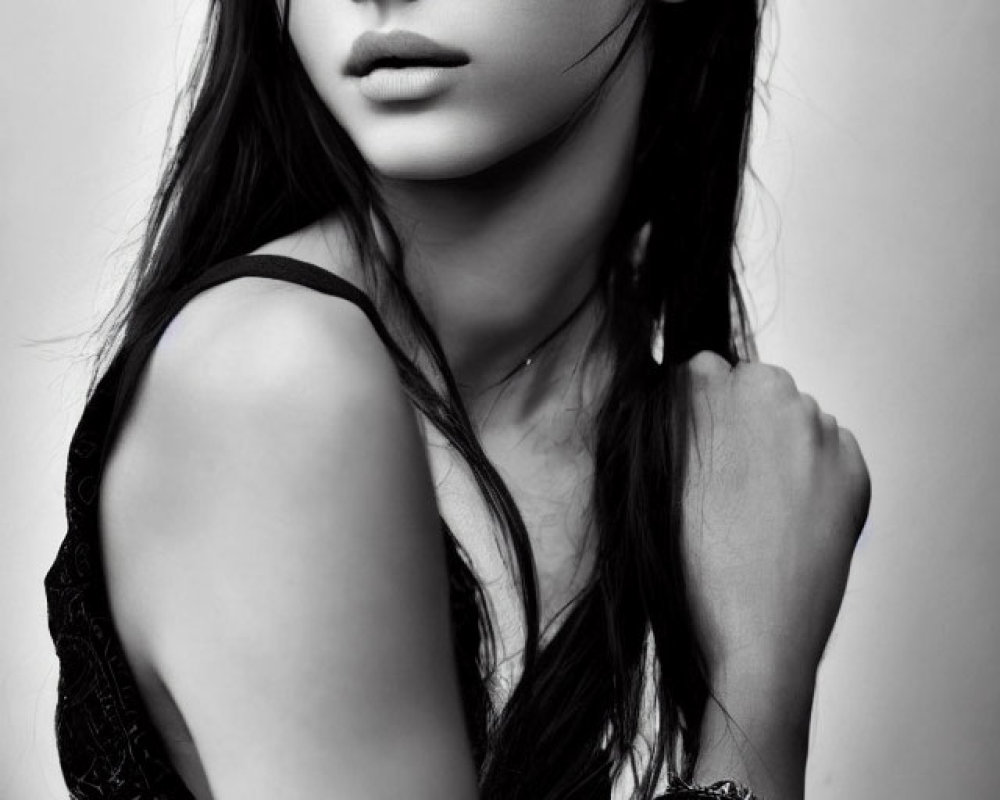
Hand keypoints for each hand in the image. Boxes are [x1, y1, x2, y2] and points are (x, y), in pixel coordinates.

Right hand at [679, 352, 870, 690]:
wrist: (751, 631)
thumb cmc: (687, 559)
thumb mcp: (653, 477)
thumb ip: (666, 421)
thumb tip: (683, 395)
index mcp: (703, 384)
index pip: (699, 373)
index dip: (697, 417)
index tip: (697, 454)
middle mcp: (764, 389)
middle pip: (754, 389)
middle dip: (744, 422)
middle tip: (731, 483)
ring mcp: (814, 425)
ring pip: (796, 420)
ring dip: (782, 448)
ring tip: (762, 510)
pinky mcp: (852, 462)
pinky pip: (831, 450)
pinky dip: (816, 474)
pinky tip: (792, 518)